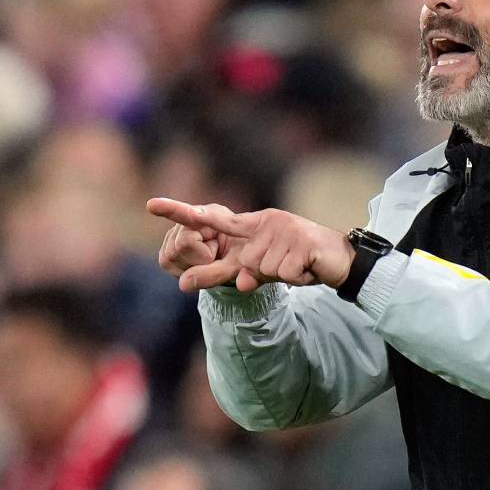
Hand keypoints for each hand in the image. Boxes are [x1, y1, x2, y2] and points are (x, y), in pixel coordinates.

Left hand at [156, 201, 354, 293]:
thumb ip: (240, 275)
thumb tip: (233, 285)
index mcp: (252, 226)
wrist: (339, 259)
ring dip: (281, 276)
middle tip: (285, 267)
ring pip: (264, 270)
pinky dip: (295, 277)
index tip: (150, 204)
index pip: (212, 220)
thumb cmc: (298, 263)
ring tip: (297, 267)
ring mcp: (284, 230)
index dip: (180, 212)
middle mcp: (265, 223)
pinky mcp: (301, 243)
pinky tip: (306, 268)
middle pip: (245, 263)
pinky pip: (284, 273)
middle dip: (262, 274)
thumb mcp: (264, 270)